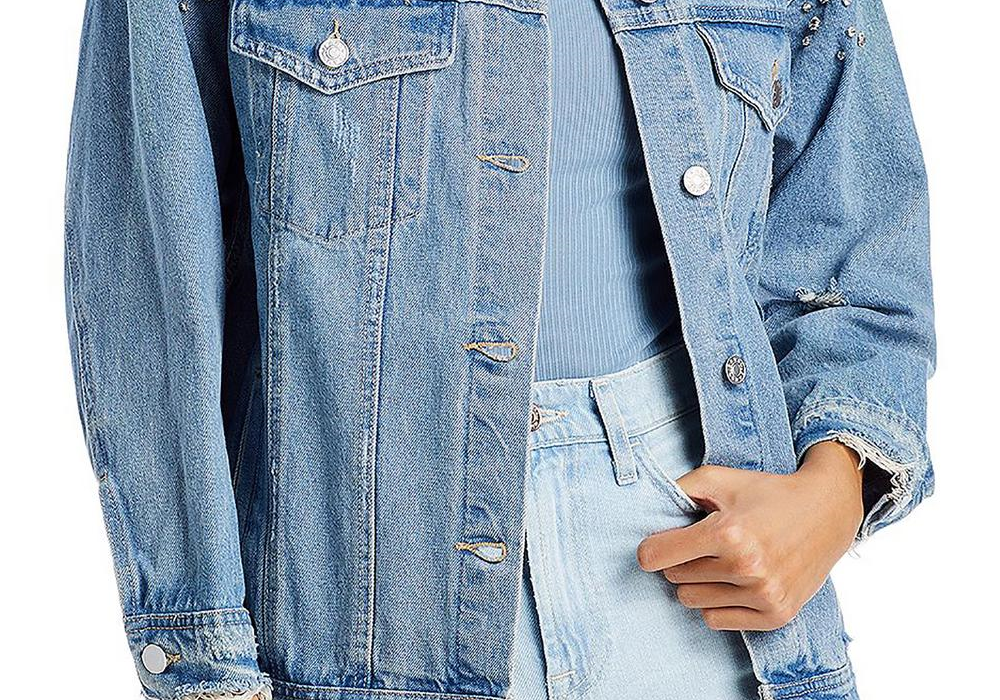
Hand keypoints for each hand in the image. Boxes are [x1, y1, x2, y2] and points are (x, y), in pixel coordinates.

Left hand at [636, 440, 863, 630]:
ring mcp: (763, 595)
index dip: (651, 549)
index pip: (656, 557)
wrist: (827, 510)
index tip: (658, 543)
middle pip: (674, 578)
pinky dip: (718, 603)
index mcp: (728, 533)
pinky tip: (735, 582)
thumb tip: (645, 510)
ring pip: (691, 601)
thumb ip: (678, 489)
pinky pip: (716, 620)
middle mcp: (746, 567)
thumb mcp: (719, 478)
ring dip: (698, 583)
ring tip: (721, 562)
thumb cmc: (767, 492)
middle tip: (703, 545)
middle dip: (681, 560)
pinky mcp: (776, 614)